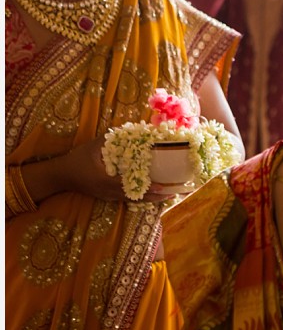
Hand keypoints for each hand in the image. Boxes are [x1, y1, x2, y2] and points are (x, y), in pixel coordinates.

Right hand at [44, 136, 168, 202]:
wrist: (60, 175)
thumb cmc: (77, 159)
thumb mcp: (94, 146)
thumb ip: (112, 138)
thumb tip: (132, 129)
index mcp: (107, 181)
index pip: (133, 187)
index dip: (150, 188)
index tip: (165, 187)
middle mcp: (111, 192)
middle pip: (138, 197)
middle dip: (157, 196)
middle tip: (175, 193)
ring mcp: (109, 196)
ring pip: (135, 200)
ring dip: (152, 198)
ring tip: (169, 194)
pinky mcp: (108, 197)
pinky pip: (129, 199)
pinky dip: (143, 197)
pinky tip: (153, 194)